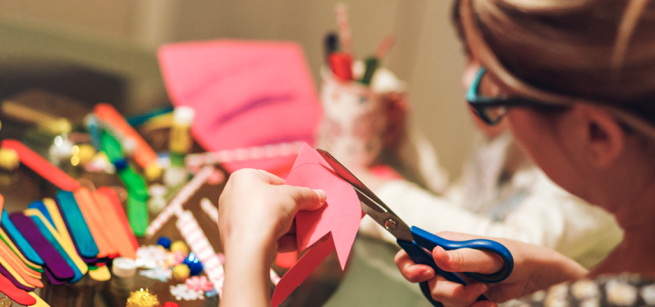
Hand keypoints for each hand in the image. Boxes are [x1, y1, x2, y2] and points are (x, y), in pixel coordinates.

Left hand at [218, 169, 325, 306]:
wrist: (249, 249)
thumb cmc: (265, 212)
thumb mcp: (293, 196)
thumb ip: (308, 194)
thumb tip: (320, 195)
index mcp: (243, 178)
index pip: (273, 180)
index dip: (292, 189)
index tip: (307, 199)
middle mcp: (234, 197)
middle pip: (273, 202)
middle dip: (295, 211)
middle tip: (311, 216)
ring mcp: (236, 220)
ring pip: (271, 221)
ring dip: (293, 227)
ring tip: (311, 232)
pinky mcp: (240, 240)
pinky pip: (265, 235)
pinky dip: (283, 239)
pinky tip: (301, 243)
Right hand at [395, 231, 587, 306]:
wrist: (537, 277)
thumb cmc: (515, 256)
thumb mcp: (490, 256)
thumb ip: (462, 257)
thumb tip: (435, 254)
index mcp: (443, 243)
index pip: (409, 250)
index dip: (409, 264)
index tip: (426, 273)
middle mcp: (444, 262)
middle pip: (425, 282)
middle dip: (448, 291)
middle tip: (472, 290)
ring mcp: (453, 280)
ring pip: (441, 299)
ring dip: (464, 301)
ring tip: (486, 294)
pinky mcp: (464, 296)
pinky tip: (489, 306)